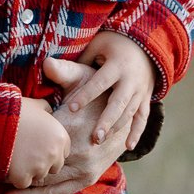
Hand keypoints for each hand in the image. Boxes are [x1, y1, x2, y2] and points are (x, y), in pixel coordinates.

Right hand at [1, 93, 75, 191]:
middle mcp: (54, 153)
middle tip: (25, 153)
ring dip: (28, 171)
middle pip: (53, 167)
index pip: (62, 153)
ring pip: (38, 176)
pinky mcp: (24, 175)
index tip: (36, 145)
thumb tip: (47, 109)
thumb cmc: (13, 109)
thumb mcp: (34, 105)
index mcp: (60, 136)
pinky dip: (15, 177)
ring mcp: (40, 166)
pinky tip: (8, 164)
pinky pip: (23, 183)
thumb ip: (45, 108)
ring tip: (15, 157)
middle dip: (41, 163)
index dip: (48, 149)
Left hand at [2, 59, 132, 193]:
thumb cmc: (96, 90)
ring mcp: (85, 169)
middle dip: (12, 171)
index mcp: (71, 128)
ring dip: (21, 190)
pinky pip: (60, 192)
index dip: (10, 149)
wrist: (124, 111)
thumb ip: (63, 72)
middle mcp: (79, 153)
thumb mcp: (81, 77)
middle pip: (37, 167)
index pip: (34, 144)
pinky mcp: (88, 178)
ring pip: (46, 184)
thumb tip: (47, 63)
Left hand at [56, 31, 155, 149]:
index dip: (85, 95)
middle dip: (106, 120)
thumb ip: (78, 59)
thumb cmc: (113, 46)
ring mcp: (140, 91)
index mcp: (117, 65)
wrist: (146, 46)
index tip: (70, 108)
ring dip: (116, 128)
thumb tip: (47, 64)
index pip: (99, 83)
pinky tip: (129, 147)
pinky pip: (143, 118)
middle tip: (94, 137)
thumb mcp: (97, 46)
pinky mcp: (145, 99)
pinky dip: (137, 132)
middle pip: (118, 103)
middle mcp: (131, 79)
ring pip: (130, 113)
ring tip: (100, 141)